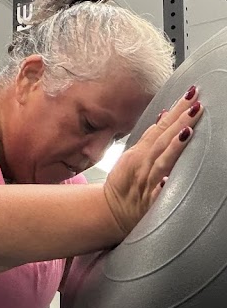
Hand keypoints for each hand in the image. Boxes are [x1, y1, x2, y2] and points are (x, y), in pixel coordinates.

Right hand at [103, 85, 202, 237]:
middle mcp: (144, 165)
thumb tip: (167, 114)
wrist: (111, 212)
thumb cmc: (126, 184)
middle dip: (179, 122)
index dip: (176, 111)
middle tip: (196, 105)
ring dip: (173, 148)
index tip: (191, 95)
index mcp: (141, 153)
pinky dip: (161, 187)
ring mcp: (147, 183)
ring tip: (187, 131)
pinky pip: (156, 194)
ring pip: (161, 163)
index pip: (161, 127)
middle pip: (162, 140)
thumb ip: (151, 137)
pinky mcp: (149, 203)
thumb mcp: (134, 156)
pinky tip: (168, 180)